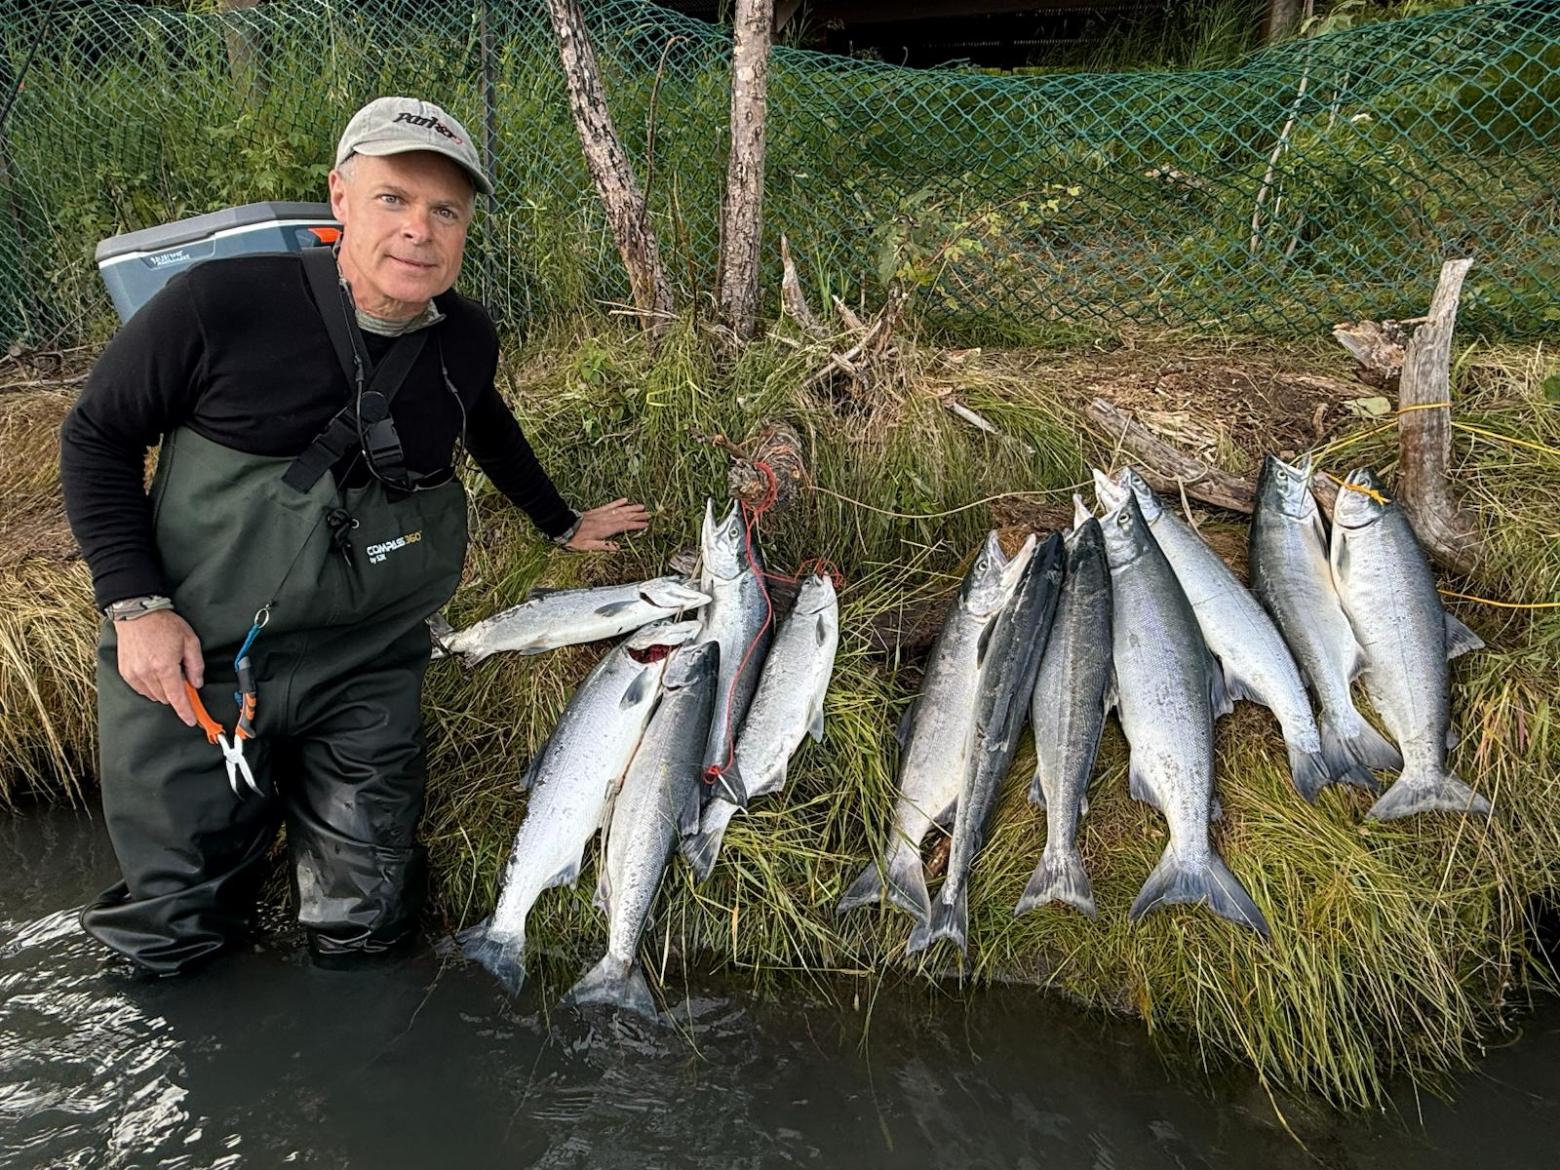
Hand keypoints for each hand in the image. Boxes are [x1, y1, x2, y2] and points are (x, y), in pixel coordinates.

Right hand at [116, 610, 204, 727]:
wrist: (137, 613)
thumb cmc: (165, 624)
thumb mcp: (190, 641)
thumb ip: (196, 665)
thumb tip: (196, 684)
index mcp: (165, 667)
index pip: (177, 698)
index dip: (186, 711)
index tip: (192, 720)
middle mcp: (147, 674)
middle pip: (166, 698)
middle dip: (177, 694)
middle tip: (181, 677)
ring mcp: (134, 674)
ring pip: (153, 695)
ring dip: (163, 690)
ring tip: (166, 669)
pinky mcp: (125, 672)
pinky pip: (141, 689)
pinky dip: (150, 687)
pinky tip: (155, 673)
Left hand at [565, 498, 649, 552]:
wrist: (564, 526)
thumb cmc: (576, 539)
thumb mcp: (589, 546)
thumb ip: (604, 546)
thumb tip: (618, 548)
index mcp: (606, 529)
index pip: (625, 526)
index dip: (636, 525)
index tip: (646, 524)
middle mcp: (606, 520)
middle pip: (625, 516)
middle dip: (638, 515)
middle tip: (649, 513)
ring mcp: (602, 514)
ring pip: (619, 510)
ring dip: (631, 508)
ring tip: (642, 506)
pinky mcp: (597, 511)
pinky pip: (609, 505)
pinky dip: (617, 502)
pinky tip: (624, 500)